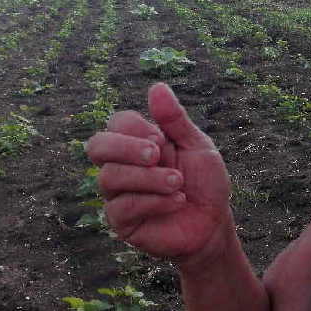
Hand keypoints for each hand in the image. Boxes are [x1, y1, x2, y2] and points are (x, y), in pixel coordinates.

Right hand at [86, 83, 234, 265]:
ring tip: (178, 183)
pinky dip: (154, 201)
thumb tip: (157, 87)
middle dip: (125, 147)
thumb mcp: (197, 146)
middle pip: (97, 146)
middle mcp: (122, 166)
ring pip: (109, 177)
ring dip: (149, 178)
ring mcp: (118, 195)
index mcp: (139, 144)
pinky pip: (122, 207)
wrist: (214, 223)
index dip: (136, 129)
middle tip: (157, 154)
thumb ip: (175, 120)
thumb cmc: (205, 183)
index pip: (117, 123)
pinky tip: (177, 200)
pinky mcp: (121, 222)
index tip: (163, 140)